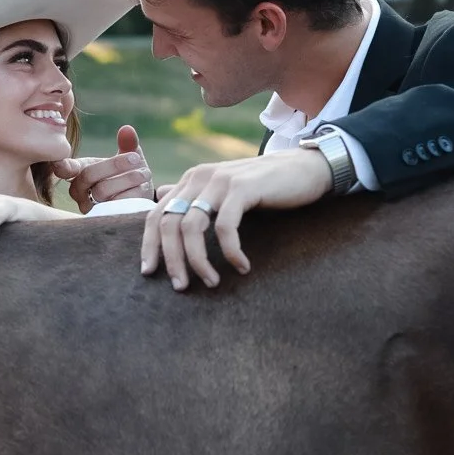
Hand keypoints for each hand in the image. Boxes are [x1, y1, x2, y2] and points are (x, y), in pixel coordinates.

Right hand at [53, 124, 153, 211]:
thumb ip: (127, 144)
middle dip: (114, 164)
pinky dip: (131, 194)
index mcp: (81, 171)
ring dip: (127, 179)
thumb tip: (127, 129)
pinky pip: (115, 205)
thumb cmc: (128, 175)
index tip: (63, 165)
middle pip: (89, 175)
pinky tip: (142, 188)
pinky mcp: (103, 219)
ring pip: (102, 191)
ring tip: (145, 173)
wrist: (139, 200)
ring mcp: (89, 207)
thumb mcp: (128, 157)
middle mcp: (80, 191)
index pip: (66, 168)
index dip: (63, 166)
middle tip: (136, 158)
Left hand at [140, 149, 332, 291]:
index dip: (149, 245)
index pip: (156, 214)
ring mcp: (220, 181)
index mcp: (191, 180)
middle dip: (171, 260)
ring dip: (198, 261)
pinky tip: (242, 267)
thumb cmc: (264, 186)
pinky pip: (226, 227)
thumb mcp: (223, 190)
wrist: (304, 168)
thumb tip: (161, 198)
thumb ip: (193, 195)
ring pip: (192, 227)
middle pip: (168, 224)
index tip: (149, 273)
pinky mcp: (242, 188)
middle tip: (181, 287)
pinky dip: (231, 252)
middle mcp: (200, 177)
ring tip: (211, 282)